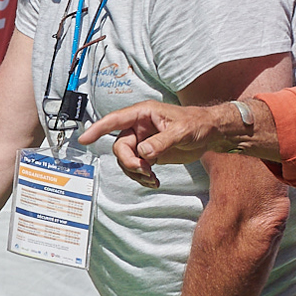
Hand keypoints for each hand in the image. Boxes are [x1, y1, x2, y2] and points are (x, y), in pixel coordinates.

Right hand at [80, 101, 241, 185]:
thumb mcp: (181, 132)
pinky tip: (154, 181)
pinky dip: (142, 177)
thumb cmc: (198, 124)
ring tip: (152, 179)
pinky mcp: (149, 153)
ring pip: (126, 160)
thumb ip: (161, 142)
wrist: (211, 134)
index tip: (84, 139)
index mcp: (143, 114)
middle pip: (120, 147)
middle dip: (129, 162)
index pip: (115, 120)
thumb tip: (144, 153)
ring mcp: (143, 140)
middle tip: (145, 171)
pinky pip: (136, 167)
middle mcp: (139, 127)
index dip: (98, 129)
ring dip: (136, 172)